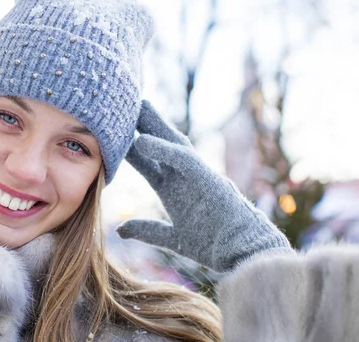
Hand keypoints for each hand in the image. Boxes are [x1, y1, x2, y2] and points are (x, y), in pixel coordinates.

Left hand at [117, 100, 290, 271]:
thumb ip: (147, 230)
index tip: (112, 139)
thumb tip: (121, 230)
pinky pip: (184, 160)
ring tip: (139, 106)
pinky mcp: (208, 179)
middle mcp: (184, 178)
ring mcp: (198, 175)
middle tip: (125, 109)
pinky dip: (164, 149)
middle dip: (145, 127)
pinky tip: (143, 140)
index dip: (132, 152)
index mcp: (175, 190)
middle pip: (161, 146)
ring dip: (156, 125)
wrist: (245, 253)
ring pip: (174, 143)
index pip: (149, 165)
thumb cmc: (216, 244)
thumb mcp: (172, 237)